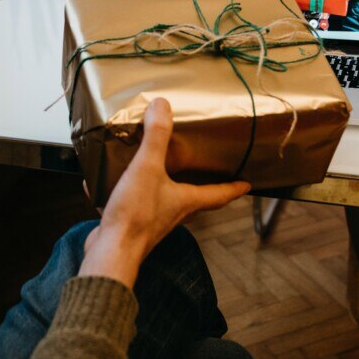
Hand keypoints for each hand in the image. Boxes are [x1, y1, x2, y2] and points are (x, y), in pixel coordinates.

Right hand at [80, 99, 250, 287]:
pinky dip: (135, 196)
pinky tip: (120, 186)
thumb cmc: (136, 216)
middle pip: (195, 200)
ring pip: (168, 204)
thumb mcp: (148, 168)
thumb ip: (156, 137)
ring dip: (168, 190)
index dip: (234, 188)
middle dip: (202, 187)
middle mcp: (174, 214)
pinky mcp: (133, 226)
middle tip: (206, 174)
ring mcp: (154, 223)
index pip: (219, 194)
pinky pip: (139, 208)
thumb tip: (162, 106)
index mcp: (186, 201)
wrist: (111, 251)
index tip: (247, 184)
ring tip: (161, 172)